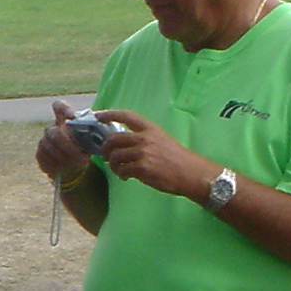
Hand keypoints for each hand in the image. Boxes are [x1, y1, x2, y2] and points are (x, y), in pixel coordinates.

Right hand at [35, 102, 94, 184]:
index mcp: (65, 120)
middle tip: (83, 158)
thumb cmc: (84, 148)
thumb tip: (100, 131)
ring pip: (50, 147)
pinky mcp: (40, 154)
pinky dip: (56, 164)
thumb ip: (93, 134)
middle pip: (55, 133)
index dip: (64, 109)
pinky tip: (65, 168)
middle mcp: (52, 128)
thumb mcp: (91, 140)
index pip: (59, 107)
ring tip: (79, 164)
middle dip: (69, 146)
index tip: (72, 117)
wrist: (74, 165)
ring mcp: (44, 141)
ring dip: (65, 157)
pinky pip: (44, 158)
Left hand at [91, 108, 215, 201]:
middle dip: (105, 148)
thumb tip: (124, 144)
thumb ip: (144, 138)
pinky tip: (126, 177)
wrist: (191, 173)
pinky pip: (122, 170)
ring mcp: (143, 153)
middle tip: (106, 155)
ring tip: (119, 170)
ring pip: (115, 156)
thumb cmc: (177, 158)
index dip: (110, 114)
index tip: (99, 116)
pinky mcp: (142, 168)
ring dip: (113, 164)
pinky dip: (120, 174)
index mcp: (150, 129)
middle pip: (114, 139)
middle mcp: (145, 138)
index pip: (127, 116)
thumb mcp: (162, 140)